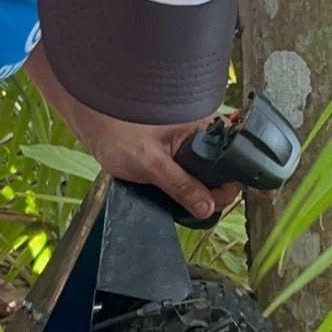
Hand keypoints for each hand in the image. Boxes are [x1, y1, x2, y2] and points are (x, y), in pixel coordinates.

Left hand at [68, 110, 239, 223]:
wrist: (93, 123)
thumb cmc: (118, 132)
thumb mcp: (150, 163)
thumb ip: (180, 185)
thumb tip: (206, 208)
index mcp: (205, 127)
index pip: (237, 156)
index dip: (237, 180)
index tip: (229, 199)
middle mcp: (204, 135)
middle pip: (226, 171)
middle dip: (215, 192)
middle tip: (197, 207)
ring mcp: (192, 146)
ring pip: (210, 177)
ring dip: (201, 193)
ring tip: (184, 202)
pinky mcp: (180, 156)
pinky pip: (195, 176)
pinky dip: (189, 189)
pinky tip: (177, 197)